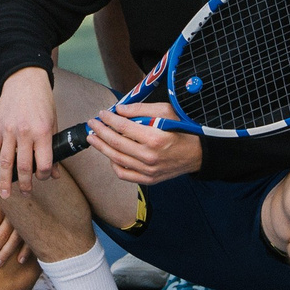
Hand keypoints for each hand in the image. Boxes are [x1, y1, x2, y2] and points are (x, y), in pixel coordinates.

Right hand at [0, 66, 61, 198]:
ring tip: (5, 195)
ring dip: (5, 182)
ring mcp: (9, 131)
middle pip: (24, 167)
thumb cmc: (42, 101)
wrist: (24, 79)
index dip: (45, 175)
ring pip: (5, 163)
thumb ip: (53, 149)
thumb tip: (55, 173)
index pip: (43, 163)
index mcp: (43, 132)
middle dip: (25, 184)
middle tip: (26, 193)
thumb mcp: (54, 123)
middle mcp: (25, 133)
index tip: (44, 177)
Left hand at [84, 101, 201, 185]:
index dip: (109, 119)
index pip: (123, 128)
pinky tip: (109, 154)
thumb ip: (141, 109)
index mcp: (155, 138)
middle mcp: (150, 156)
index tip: (102, 113)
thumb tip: (120, 109)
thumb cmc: (182, 130)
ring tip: (93, 138)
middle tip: (92, 124)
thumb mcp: (166, 112)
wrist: (196, 154)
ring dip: (102, 148)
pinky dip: (113, 165)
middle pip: (116, 143)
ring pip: (117, 159)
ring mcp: (148, 170)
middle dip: (100, 132)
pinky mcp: (148, 179)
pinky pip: (124, 174)